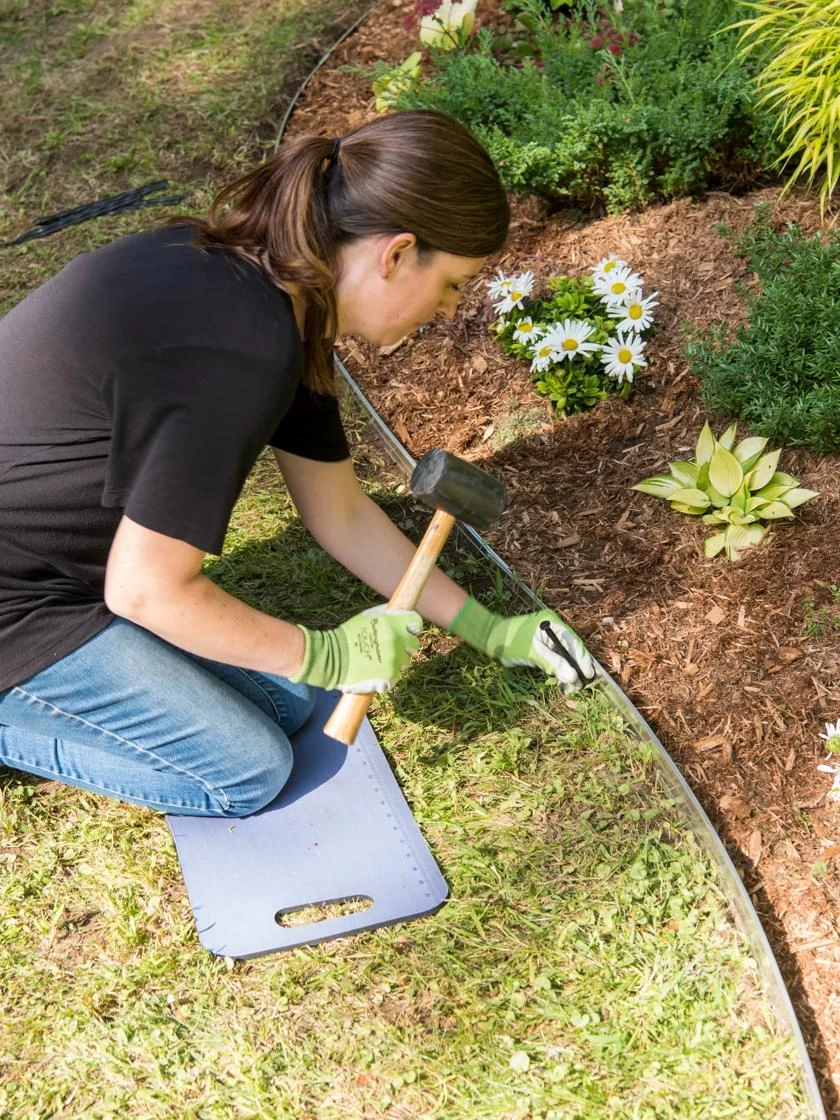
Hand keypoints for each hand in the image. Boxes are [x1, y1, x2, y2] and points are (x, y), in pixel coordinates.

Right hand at [292, 605, 422, 692]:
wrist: (332, 657)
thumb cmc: (348, 635)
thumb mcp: (368, 616)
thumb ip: (387, 614)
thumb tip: (401, 612)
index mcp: (393, 624)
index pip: (416, 623)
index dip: (412, 627)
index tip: (406, 631)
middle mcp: (396, 641)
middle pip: (414, 645)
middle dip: (405, 646)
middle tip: (390, 648)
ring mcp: (394, 660)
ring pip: (405, 662)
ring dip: (396, 662)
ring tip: (379, 660)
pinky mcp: (389, 677)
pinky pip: (395, 676)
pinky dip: (388, 675)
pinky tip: (375, 671)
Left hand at [449, 596, 594, 693]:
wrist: (491, 639)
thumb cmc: (510, 641)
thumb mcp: (533, 652)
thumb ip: (553, 663)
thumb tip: (573, 676)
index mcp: (552, 623)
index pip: (573, 641)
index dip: (582, 658)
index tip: (588, 673)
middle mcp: (552, 630)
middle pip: (570, 650)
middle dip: (576, 667)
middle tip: (581, 684)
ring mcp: (547, 639)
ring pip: (563, 657)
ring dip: (567, 672)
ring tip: (571, 687)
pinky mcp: (541, 649)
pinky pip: (555, 660)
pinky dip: (558, 671)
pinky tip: (561, 682)